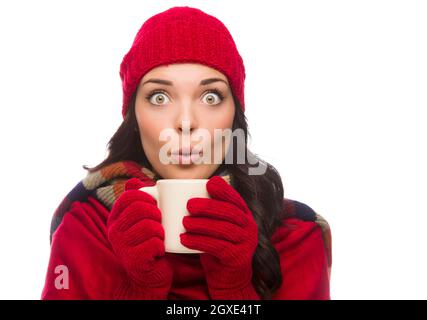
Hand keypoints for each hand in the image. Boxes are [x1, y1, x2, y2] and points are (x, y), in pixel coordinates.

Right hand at [107, 178, 172, 298]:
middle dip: (156, 213)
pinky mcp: (133, 260)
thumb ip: (137, 200)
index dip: (146, 197)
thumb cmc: (147, 241)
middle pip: (139, 209)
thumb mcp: (141, 219)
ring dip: (160, 231)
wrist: (150, 274)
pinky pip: (154, 244)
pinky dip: (161, 246)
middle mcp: (114, 231)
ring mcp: (122, 247)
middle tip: (159, 222)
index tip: (155, 204)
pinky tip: (158, 251)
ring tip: (159, 237)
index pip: (129, 196)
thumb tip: (133, 180)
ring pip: (149, 226)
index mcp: (115, 218)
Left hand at [180, 176, 258, 298]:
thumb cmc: (217, 246)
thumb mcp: (216, 227)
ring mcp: (246, 243)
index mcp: (244, 215)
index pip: (235, 199)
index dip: (224, 190)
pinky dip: (199, 241)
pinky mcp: (238, 258)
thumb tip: (182, 193)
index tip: (209, 183)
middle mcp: (249, 227)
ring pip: (224, 229)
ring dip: (202, 224)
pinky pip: (218, 246)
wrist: (228, 278)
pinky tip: (185, 239)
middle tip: (189, 205)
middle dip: (209, 206)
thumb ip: (209, 212)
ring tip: (184, 222)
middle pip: (230, 212)